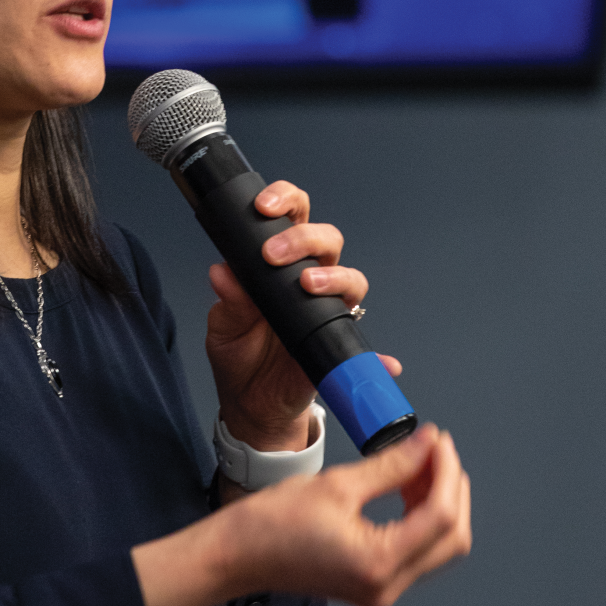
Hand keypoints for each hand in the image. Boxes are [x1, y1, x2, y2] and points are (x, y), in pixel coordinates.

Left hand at [205, 181, 400, 452]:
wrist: (251, 404)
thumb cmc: (239, 356)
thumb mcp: (224, 328)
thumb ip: (228, 301)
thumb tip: (222, 273)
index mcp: (279, 264)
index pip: (291, 217)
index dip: (284, 201)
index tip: (264, 206)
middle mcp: (308, 279)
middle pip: (327, 239)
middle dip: (303, 237)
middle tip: (274, 254)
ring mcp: (327, 310)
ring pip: (351, 278)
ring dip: (334, 277)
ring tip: (309, 285)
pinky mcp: (338, 344)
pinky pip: (366, 346)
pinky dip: (378, 354)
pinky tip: (383, 361)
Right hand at [219, 424, 471, 605]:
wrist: (237, 555)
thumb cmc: (272, 523)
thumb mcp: (336, 483)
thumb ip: (391, 465)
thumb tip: (426, 444)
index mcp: (378, 564)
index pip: (440, 517)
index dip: (446, 472)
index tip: (440, 441)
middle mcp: (387, 587)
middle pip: (450, 538)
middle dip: (451, 488)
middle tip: (436, 449)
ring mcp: (382, 591)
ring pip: (438, 546)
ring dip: (438, 501)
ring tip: (421, 462)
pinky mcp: (374, 584)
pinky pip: (415, 551)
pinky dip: (419, 517)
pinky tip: (407, 486)